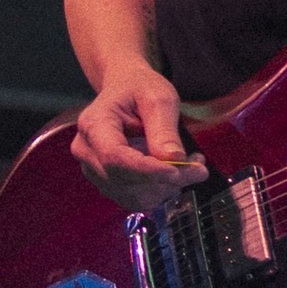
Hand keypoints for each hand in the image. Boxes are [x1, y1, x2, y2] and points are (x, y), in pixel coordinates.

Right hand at [70, 63, 208, 205]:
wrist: (126, 91)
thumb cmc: (139, 88)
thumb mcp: (158, 97)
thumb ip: (164, 129)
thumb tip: (174, 160)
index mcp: (94, 124)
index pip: (114, 157)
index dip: (146, 170)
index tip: (178, 171)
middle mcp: (87, 151)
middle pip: (124, 179)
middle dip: (165, 180)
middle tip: (198, 167)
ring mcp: (94, 170)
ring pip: (131, 195)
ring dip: (166, 188)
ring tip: (190, 166)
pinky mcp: (108, 183)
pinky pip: (134, 199)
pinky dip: (160, 191)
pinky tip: (175, 174)